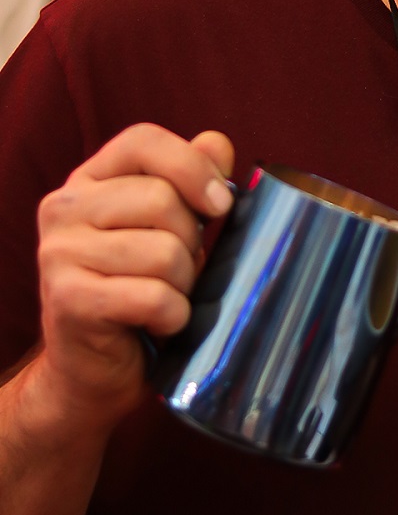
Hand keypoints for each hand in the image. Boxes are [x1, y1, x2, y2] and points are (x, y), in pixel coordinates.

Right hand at [33, 124, 233, 436]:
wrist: (91, 374)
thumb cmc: (137, 294)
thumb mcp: (165, 230)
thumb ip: (187, 181)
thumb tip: (217, 143)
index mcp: (87, 181)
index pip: (143, 141)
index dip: (192, 166)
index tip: (222, 203)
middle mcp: (63, 208)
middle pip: (161, 199)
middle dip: (190, 242)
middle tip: (179, 272)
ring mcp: (60, 254)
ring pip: (164, 253)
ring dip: (183, 286)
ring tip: (165, 298)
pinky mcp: (70, 300)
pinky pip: (155, 298)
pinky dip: (173, 317)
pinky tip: (156, 325)